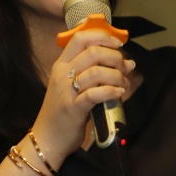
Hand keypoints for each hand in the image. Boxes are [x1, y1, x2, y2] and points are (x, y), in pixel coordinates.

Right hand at [33, 29, 134, 162]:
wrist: (47, 139)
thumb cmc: (63, 112)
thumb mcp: (73, 87)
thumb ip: (97, 73)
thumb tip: (128, 63)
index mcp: (61, 65)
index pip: (80, 38)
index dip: (102, 36)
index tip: (118, 44)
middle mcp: (62, 74)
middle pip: (92, 52)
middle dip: (115, 57)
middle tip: (124, 68)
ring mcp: (66, 91)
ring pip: (96, 71)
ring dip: (116, 75)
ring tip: (123, 84)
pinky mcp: (73, 108)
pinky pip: (95, 94)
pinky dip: (111, 91)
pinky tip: (118, 94)